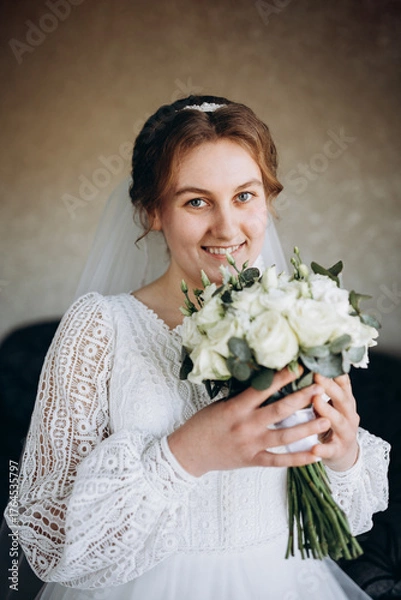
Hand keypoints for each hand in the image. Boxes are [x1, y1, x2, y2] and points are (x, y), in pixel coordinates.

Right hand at [168, 367, 329, 476]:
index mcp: (236, 407)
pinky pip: (279, 461)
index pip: (263, 389)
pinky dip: (298, 459)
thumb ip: (242, 395)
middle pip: (279, 410)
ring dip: (307, 428)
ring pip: (284, 437)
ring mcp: (250, 445)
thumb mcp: (221, 403)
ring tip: (326, 419)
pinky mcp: (252, 461)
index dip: (282, 377)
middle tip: (321, 389)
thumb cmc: (204, 423)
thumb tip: (265, 378)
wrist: (189, 452)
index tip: (300, 366)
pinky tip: (315, 454)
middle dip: (302, 399)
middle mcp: (246, 425)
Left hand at [311, 373, 359, 470]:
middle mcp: (349, 415)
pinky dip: (322, 449)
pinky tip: (314, 448)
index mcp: (346, 401)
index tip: (323, 360)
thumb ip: (322, 388)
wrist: (343, 453)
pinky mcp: (338, 451)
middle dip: (330, 387)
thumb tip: (304, 364)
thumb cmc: (330, 422)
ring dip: (327, 411)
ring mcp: (345, 433)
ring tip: (316, 401)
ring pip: (338, 421)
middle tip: (317, 376)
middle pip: (342, 399)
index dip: (335, 372)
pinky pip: (330, 450)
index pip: (344, 383)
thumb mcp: (331, 404)